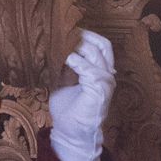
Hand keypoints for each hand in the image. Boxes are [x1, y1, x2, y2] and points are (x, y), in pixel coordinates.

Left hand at [48, 30, 115, 160]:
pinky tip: (66, 58)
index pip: (102, 44)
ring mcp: (106, 82)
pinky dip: (77, 61)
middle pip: (102, 45)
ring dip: (78, 46)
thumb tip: (53, 44)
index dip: (88, 34)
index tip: (69, 28)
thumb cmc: (68, 107)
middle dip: (84, 36)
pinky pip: (90, 70)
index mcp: (101, 70)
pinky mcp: (100, 91)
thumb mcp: (64, 79)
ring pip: (96, 54)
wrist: (71, 132)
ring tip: (62, 43)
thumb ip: (64, 63)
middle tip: (65, 31)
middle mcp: (107, 74)